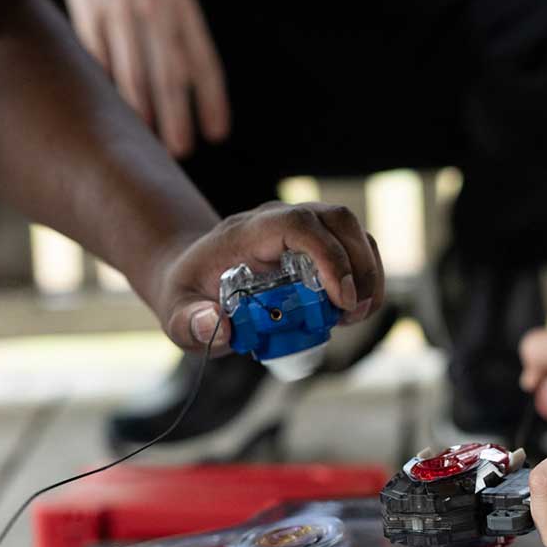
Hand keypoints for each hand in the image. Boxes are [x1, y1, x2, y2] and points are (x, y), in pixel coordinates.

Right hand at [64, 0, 227, 157]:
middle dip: (177, 115)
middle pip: (169, 73)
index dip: (211, 98)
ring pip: (131, 68)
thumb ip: (184, 18)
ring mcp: (117, 8)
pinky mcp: (86, 5)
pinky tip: (112, 107)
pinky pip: (96, 51)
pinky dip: (106, 81)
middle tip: (183, 150)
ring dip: (141, 107)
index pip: (203, 59)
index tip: (218, 132)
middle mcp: (153, 8)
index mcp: (181, 1)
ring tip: (148, 136)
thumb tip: (190, 67)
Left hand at [148, 201, 383, 351]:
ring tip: (357, 314)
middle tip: (354, 313)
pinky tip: (354, 308)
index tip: (340, 300)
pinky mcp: (315, 239)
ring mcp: (300, 225)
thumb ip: (190, 323)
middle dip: (359, 266)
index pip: (297, 224)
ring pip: (352, 228)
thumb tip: (220, 326)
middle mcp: (276, 220)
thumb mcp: (177, 314)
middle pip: (336, 219)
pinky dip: (365, 274)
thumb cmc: (188, 294)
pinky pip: (353, 244)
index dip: (328, 256)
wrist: (193, 273)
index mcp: (245, 233)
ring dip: (369, 271)